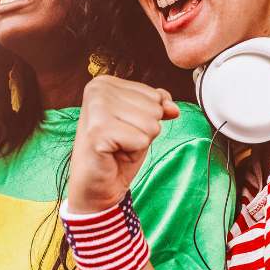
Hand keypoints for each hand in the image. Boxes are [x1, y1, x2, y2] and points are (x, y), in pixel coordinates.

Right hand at [67, 75, 179, 212]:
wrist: (96, 186)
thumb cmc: (117, 152)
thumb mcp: (142, 123)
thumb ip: (159, 106)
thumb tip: (173, 107)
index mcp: (105, 82)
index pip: (156, 95)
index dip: (147, 118)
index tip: (123, 129)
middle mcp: (98, 89)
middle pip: (155, 108)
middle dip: (144, 130)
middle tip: (120, 141)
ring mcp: (96, 109)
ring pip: (151, 123)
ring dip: (139, 142)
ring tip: (117, 147)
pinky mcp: (98, 131)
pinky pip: (141, 140)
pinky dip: (133, 153)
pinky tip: (114, 155)